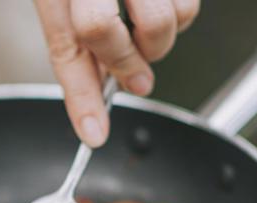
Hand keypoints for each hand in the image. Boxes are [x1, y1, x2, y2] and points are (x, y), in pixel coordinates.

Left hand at [33, 0, 198, 146]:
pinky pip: (190, 4)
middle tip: (134, 69)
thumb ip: (81, 42)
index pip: (66, 47)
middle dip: (128, 62)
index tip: (93, 135)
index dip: (80, 97)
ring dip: (164, 37)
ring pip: (165, 20)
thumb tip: (101, 98)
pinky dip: (183, 12)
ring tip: (148, 21)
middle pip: (107, 32)